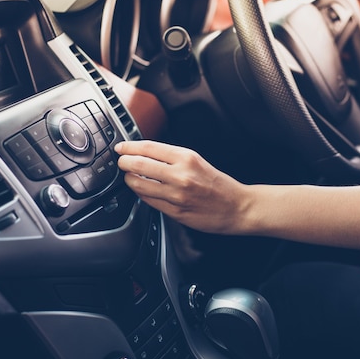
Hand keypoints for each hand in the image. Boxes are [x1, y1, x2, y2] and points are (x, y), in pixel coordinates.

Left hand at [115, 141, 250, 234]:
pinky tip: (142, 190)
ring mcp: (176, 195)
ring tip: (130, 177)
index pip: (149, 148)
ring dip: (129, 180)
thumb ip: (173, 157)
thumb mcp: (198, 161)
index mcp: (187, 158)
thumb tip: (145, 154)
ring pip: (139, 184)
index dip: (130, 146)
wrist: (237, 207)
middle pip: (139, 164)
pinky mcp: (175, 212)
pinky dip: (141, 194)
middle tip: (121, 162)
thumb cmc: (219, 185)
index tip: (122, 148)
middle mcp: (181, 175)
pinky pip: (148, 201)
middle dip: (124, 163)